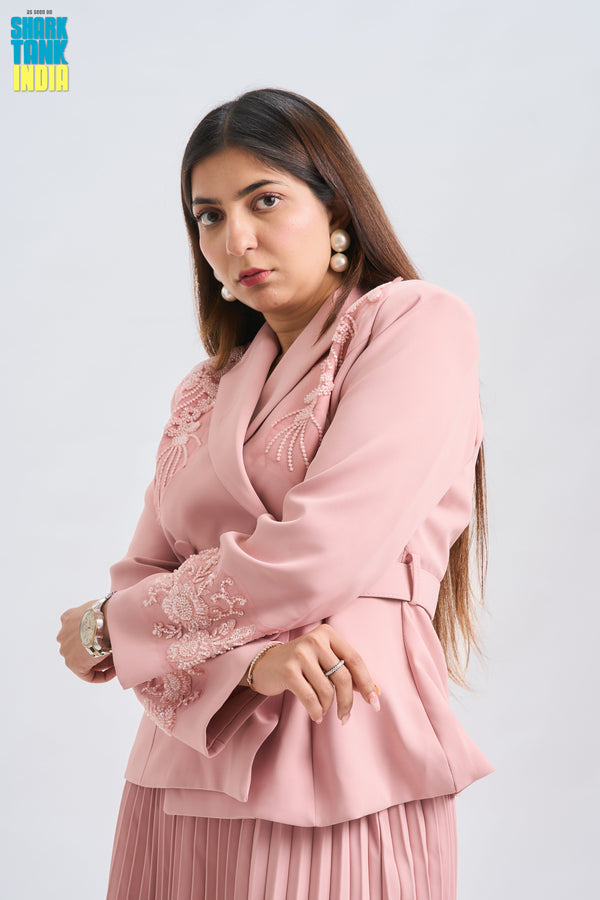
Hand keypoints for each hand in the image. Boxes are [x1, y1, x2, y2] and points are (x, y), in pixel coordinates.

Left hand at [57, 601, 116, 683]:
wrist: (103, 620)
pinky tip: (115, 670)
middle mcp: (63, 634)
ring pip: (84, 660)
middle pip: (81, 646)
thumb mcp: (101, 607)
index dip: (97, 636)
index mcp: (68, 618)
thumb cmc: (107, 611)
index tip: (109, 638)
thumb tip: (115, 619)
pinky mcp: (73, 664)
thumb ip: (100, 616)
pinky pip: (88, 674)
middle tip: (115, 650)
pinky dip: (102, 675)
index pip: (80, 630)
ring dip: (101, 661)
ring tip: (118, 659)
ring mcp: (66, 649)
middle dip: (98, 649)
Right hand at [246, 623, 380, 724]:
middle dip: (347, 702)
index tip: (374, 703)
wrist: (265, 664)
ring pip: (326, 690)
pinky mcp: (288, 670)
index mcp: (328, 634)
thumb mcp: (325, 662)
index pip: (355, 660)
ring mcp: (300, 654)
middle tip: (345, 717)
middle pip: (343, 677)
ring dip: (328, 707)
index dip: (367, 683)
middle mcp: (315, 639)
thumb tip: (376, 692)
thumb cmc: (302, 665)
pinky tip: (317, 716)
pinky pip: (310, 698)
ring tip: (323, 711)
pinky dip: (316, 711)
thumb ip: (349, 673)